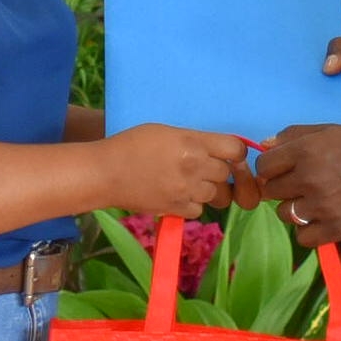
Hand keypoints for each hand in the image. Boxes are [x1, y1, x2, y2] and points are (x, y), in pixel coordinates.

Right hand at [100, 123, 254, 217]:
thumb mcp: (166, 131)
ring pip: (216, 194)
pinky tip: (177, 195)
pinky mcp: (176, 209)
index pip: (235, 149)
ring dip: (206, 189)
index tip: (228, 154)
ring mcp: (187, 191)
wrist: (105, 173)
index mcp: (193, 143)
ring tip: (186, 182)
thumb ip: (194, 140)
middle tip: (198, 167)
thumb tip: (215, 151)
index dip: (235, 153)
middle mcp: (195, 167)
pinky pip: (199, 209)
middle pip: (225, 173)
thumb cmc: (131, 145)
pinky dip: (192, 204)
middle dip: (216, 171)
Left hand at [255, 124, 340, 246]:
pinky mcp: (335, 228)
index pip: (264, 166)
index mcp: (305, 151)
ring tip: (313, 202)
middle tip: (302, 185)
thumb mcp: (329, 131)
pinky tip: (320, 219)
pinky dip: (309, 231)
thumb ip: (294, 135)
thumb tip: (265, 145)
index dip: (271, 168)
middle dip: (283, 187)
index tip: (283, 170)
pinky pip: (303, 238)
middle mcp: (309, 178)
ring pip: (284, 214)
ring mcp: (321, 206)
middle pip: (271, 191)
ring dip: (295, 209)